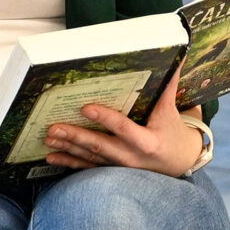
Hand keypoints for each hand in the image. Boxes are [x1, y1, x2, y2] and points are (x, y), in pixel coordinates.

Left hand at [43, 63, 204, 177]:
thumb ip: (168, 85)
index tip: (85, 108)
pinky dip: (69, 162)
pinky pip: (87, 168)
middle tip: (54, 127)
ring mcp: (120, 168)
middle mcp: (131, 157)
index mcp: (147, 141)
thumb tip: (177, 57)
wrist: (180, 163)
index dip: (105, 119)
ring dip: (68, 147)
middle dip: (76, 136)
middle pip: (100, 146)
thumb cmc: (173, 132)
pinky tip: (52, 156)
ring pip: (90, 157)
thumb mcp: (170, 111)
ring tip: (49, 137)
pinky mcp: (111, 172)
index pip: (123, 128)